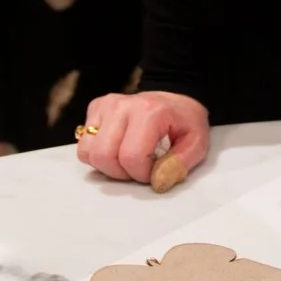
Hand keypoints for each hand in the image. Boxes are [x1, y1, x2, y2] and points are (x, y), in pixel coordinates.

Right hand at [75, 90, 208, 183]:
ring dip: (107, 166)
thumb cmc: (184, 121)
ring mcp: (105, 106)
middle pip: (104, 156)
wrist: (174, 98)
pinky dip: (97, 155)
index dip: (142, 174)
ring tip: (126, 161)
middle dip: (121, 173)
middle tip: (139, 168)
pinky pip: (83, 145)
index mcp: (150, 112)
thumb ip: (179, 165)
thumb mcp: (197, 143)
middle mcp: (122, 105)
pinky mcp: (95, 108)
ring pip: (88, 152)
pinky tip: (115, 151)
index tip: (154, 171)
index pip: (131, 157)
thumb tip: (157, 182)